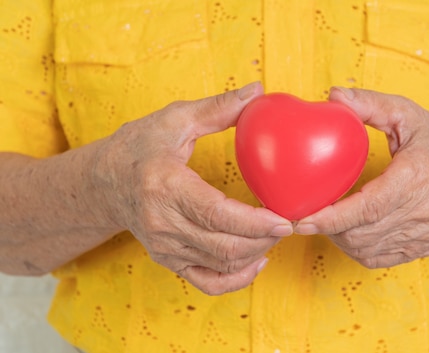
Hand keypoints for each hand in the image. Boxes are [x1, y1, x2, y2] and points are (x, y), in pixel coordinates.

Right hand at [92, 82, 292, 294]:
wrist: (104, 182)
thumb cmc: (139, 147)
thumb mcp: (174, 120)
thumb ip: (218, 107)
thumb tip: (256, 90)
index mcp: (165, 186)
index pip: (216, 214)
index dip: (255, 222)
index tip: (286, 219)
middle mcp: (163, 223)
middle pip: (224, 246)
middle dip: (266, 239)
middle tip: (291, 222)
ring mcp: (164, 247)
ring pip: (221, 264)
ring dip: (257, 253)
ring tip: (277, 233)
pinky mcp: (168, 260)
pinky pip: (207, 282)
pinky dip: (237, 279)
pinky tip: (257, 260)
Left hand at [294, 87, 428, 268]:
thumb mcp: (408, 113)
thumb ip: (370, 104)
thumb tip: (333, 95)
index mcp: (417, 178)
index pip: (370, 207)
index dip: (333, 217)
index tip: (303, 220)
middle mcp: (422, 212)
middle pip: (362, 233)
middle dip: (327, 228)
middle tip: (303, 213)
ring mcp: (422, 235)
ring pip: (365, 249)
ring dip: (337, 238)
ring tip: (324, 219)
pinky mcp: (419, 249)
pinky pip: (376, 258)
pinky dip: (353, 248)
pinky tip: (345, 230)